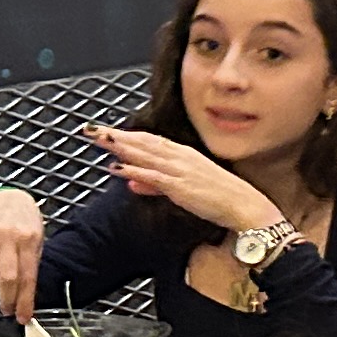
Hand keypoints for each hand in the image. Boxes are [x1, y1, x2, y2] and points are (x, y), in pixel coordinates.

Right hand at [0, 187, 44, 318]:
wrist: (5, 195)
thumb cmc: (22, 222)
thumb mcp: (35, 239)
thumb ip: (30, 264)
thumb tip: (27, 296)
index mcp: (29, 239)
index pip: (28, 277)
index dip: (25, 301)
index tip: (23, 318)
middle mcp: (8, 236)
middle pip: (7, 278)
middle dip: (7, 300)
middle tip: (7, 310)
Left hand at [85, 123, 280, 236]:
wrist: (245, 206)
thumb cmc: (220, 197)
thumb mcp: (184, 188)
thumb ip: (155, 184)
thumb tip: (131, 181)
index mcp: (184, 154)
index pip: (149, 140)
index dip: (126, 134)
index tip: (105, 131)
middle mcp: (181, 157)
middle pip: (142, 142)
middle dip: (115, 136)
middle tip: (91, 130)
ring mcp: (181, 170)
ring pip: (145, 155)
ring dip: (120, 147)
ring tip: (98, 141)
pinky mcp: (181, 186)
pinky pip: (153, 176)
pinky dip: (134, 170)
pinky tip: (117, 168)